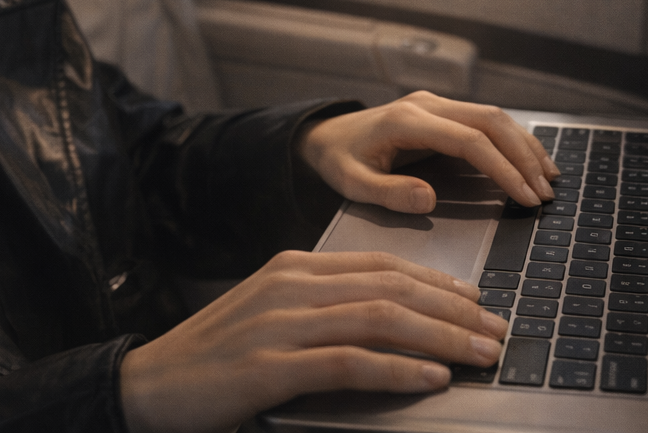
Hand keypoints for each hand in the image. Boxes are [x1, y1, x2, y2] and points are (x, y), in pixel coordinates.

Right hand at [119, 250, 507, 432]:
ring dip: (440, 337)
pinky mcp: (270, 366)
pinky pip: (348, 363)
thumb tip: (390, 319)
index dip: (437, 280)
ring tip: (481, 353)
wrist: (149, 384)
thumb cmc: (215, 358)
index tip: (478, 300)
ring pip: (378, 319)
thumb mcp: (272, 317)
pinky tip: (430, 377)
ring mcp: (280, 323)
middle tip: (498, 330)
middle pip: (390, 287)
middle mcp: (290, 285)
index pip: (381, 264)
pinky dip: (396, 369)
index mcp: (294, 267)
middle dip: (453, 309)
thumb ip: (323, 309)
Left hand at [298, 92, 558, 211]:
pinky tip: (529, 161)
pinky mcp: (441, 110)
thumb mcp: (351, 183)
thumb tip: (428, 200)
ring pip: (494, 116)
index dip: (503, 169)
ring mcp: (435, 103)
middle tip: (545, 193)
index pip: (470, 140)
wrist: (326, 135)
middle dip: (524, 156)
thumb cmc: (338, 160)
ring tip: (549, 179)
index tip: (526, 197)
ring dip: (524, 145)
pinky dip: (512, 139)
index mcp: (406, 121)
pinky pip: (485, 119)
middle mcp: (426, 104)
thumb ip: (388, 193)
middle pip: (491, 121)